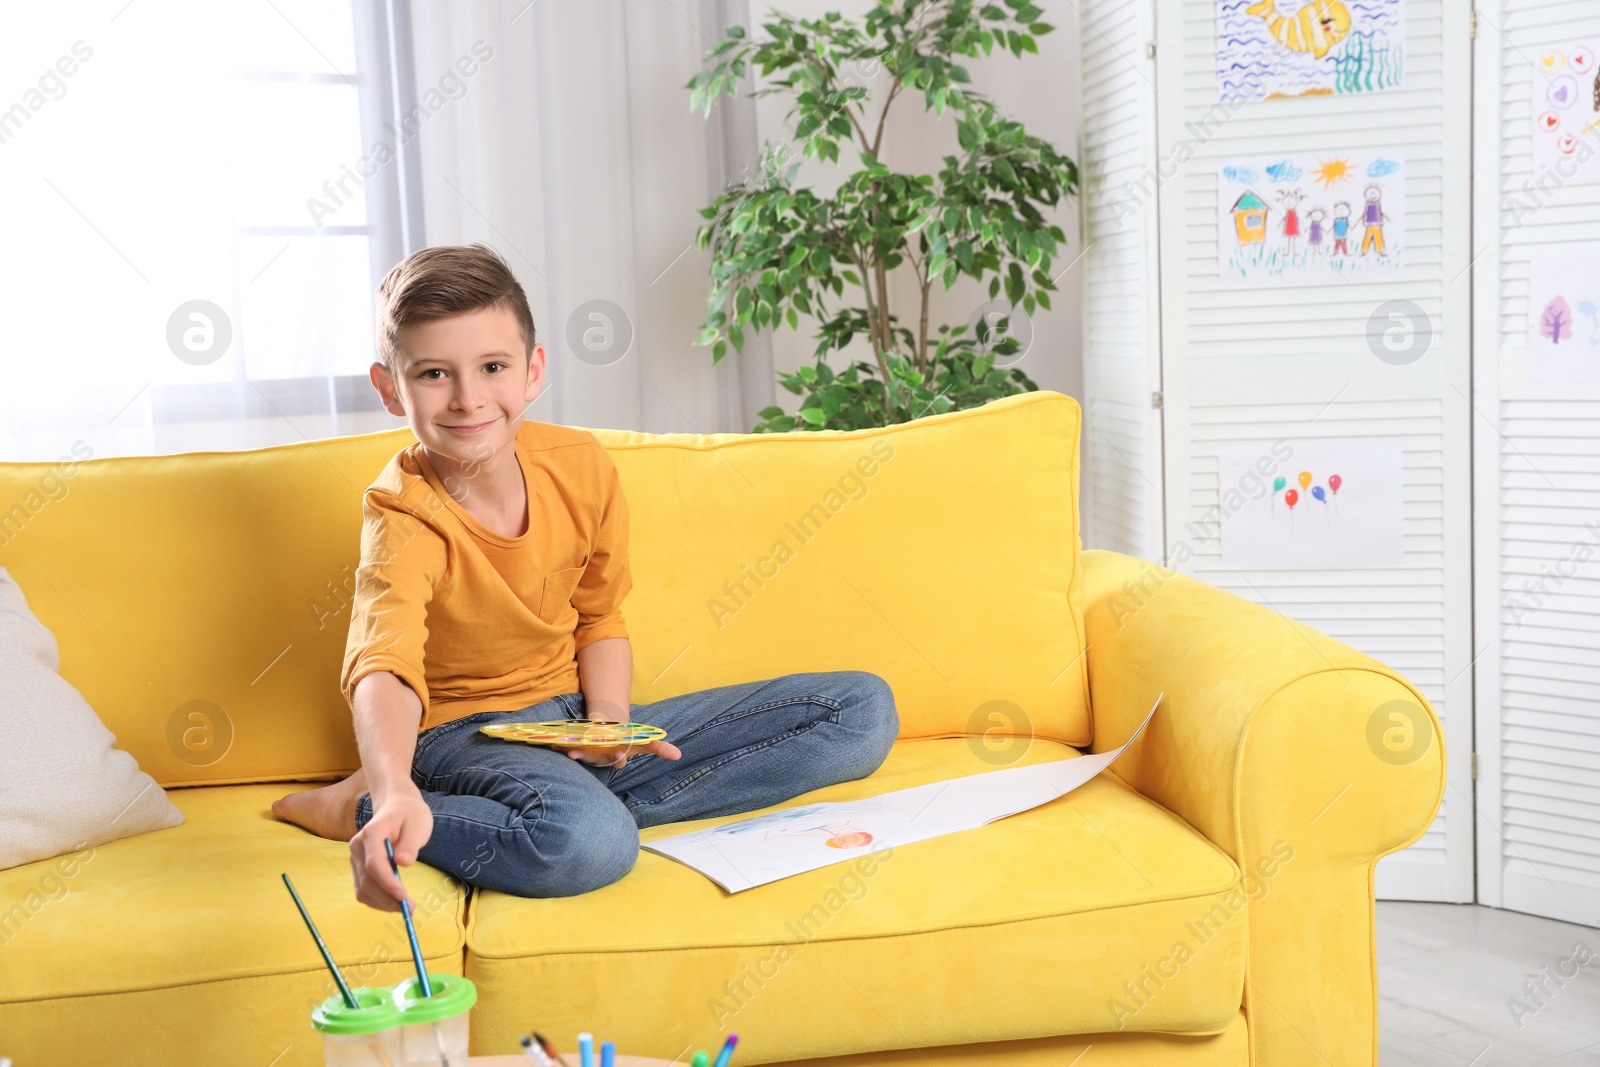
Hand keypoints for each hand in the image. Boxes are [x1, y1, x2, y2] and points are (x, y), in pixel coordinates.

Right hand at [349, 787, 432, 912]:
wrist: (396, 807)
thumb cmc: (410, 815)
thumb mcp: (418, 824)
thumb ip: (410, 843)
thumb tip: (403, 863)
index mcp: (372, 833)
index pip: (374, 864)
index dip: (387, 882)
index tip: (404, 896)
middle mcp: (357, 847)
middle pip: (367, 880)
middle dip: (388, 899)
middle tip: (411, 908)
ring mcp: (355, 858)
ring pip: (362, 889)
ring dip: (383, 903)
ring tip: (406, 907)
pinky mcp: (358, 867)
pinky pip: (363, 889)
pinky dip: (378, 900)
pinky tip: (394, 902)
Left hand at [566, 736, 680, 768]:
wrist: (609, 738)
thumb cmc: (626, 741)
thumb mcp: (642, 742)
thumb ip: (659, 748)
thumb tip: (678, 755)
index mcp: (619, 754)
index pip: (620, 759)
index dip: (619, 757)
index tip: (619, 754)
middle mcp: (604, 758)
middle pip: (599, 759)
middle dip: (594, 758)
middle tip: (589, 753)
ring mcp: (590, 755)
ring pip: (582, 756)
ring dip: (575, 755)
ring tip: (570, 752)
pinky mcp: (578, 750)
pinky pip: (568, 749)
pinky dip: (560, 748)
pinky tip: (553, 745)